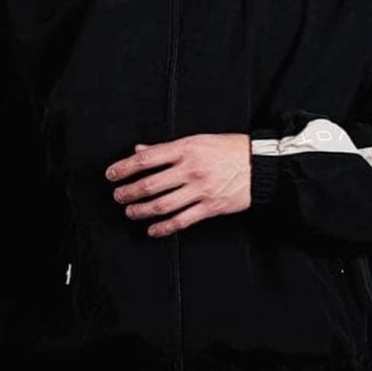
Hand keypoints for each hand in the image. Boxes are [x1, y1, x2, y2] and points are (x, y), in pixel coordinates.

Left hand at [105, 133, 251, 236]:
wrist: (260, 165)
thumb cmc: (229, 150)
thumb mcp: (198, 140)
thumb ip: (166, 148)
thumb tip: (140, 150)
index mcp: (186, 148)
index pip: (147, 159)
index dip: (124, 167)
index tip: (111, 174)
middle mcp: (191, 169)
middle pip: (150, 184)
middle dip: (129, 192)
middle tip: (117, 196)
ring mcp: (201, 189)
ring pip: (163, 204)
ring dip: (141, 210)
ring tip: (130, 212)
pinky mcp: (211, 207)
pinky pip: (182, 220)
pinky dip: (164, 228)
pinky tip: (152, 230)